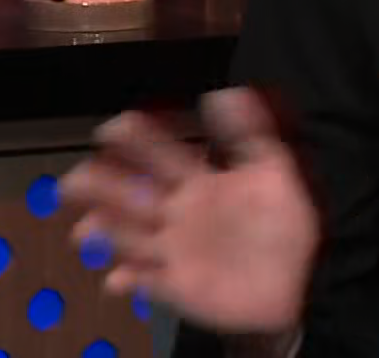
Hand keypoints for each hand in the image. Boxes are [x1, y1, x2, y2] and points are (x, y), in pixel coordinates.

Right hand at [59, 88, 321, 333]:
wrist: (305, 274)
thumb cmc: (289, 220)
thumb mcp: (276, 170)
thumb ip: (251, 132)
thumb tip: (224, 91)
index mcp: (199, 182)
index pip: (160, 156)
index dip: (137, 140)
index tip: (110, 126)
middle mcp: (178, 213)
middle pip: (131, 195)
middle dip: (101, 185)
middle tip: (73, 178)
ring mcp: (175, 250)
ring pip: (129, 237)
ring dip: (105, 233)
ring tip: (84, 231)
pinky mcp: (178, 286)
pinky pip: (147, 283)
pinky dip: (129, 281)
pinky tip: (119, 279)